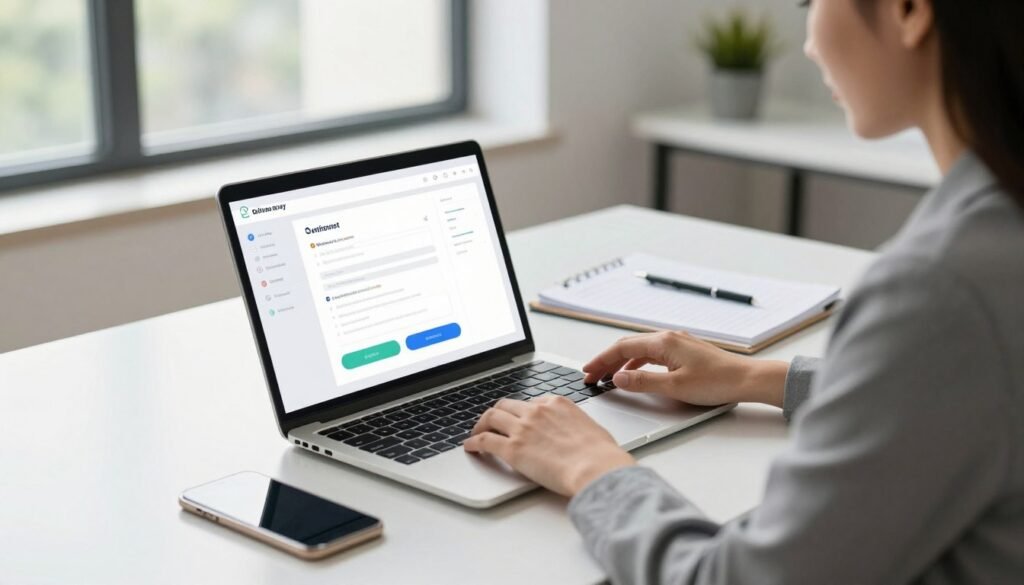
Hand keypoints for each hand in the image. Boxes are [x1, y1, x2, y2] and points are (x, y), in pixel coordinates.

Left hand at [463, 396, 635, 496]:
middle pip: (507, 405)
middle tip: (491, 423)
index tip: (517, 419)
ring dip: (481, 424)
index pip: (530, 403)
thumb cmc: (600, 454)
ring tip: (477, 433)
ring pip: (491, 417)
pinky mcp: (512, 449)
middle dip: (497, 413)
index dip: (521, 412)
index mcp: (557, 404)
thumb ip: (575, 426)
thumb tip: (575, 434)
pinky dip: (473, 442)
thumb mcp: (591, 428)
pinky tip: (470, 447)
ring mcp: (522, 428)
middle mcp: (537, 411)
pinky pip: (484, 440)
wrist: (596, 468)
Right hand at [582, 331, 788, 406]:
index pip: (622, 348)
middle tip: (591, 375)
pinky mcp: (685, 352)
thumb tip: (618, 378)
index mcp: (663, 342)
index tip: (588, 372)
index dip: (601, 360)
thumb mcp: (674, 387)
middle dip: (607, 360)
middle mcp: (669, 338)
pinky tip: (635, 373)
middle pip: (628, 345)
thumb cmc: (717, 382)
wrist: (747, 379)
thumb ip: (643, 382)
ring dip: (621, 362)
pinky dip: (637, 362)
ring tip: (608, 376)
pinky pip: (653, 354)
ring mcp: (678, 343)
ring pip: (640, 349)